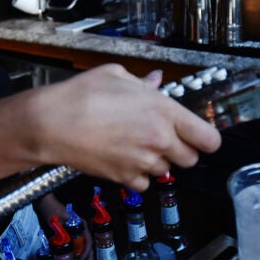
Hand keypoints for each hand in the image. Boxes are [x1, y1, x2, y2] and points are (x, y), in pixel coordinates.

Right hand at [33, 64, 221, 190]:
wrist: (51, 124)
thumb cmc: (81, 94)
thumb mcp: (116, 75)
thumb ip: (143, 83)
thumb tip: (157, 81)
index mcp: (164, 111)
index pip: (208, 138)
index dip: (207, 139)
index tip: (200, 136)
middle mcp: (159, 140)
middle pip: (190, 159)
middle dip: (180, 150)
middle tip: (161, 137)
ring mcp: (142, 162)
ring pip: (165, 171)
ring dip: (156, 161)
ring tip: (134, 144)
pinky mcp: (124, 178)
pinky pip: (143, 184)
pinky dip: (137, 176)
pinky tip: (123, 158)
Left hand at [36, 193, 95, 259]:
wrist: (44, 203)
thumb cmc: (52, 212)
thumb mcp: (57, 225)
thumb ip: (63, 238)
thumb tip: (69, 253)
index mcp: (81, 224)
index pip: (88, 241)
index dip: (86, 252)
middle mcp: (81, 228)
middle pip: (88, 243)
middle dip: (89, 256)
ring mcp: (76, 230)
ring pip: (83, 244)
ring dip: (85, 255)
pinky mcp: (70, 232)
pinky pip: (76, 243)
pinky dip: (77, 251)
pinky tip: (76, 258)